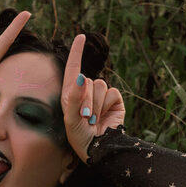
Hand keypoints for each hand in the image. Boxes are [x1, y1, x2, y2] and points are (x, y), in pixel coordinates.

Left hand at [61, 34, 124, 161]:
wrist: (97, 149)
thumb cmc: (78, 137)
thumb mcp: (71, 118)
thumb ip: (75, 97)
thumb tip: (81, 76)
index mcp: (72, 94)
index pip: (73, 69)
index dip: (77, 53)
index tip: (81, 37)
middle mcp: (86, 92)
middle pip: (88, 80)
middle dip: (86, 99)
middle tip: (85, 117)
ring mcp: (101, 96)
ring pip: (100, 85)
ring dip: (96, 104)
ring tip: (93, 120)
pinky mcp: (114, 100)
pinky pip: (111, 92)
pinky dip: (106, 105)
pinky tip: (104, 117)